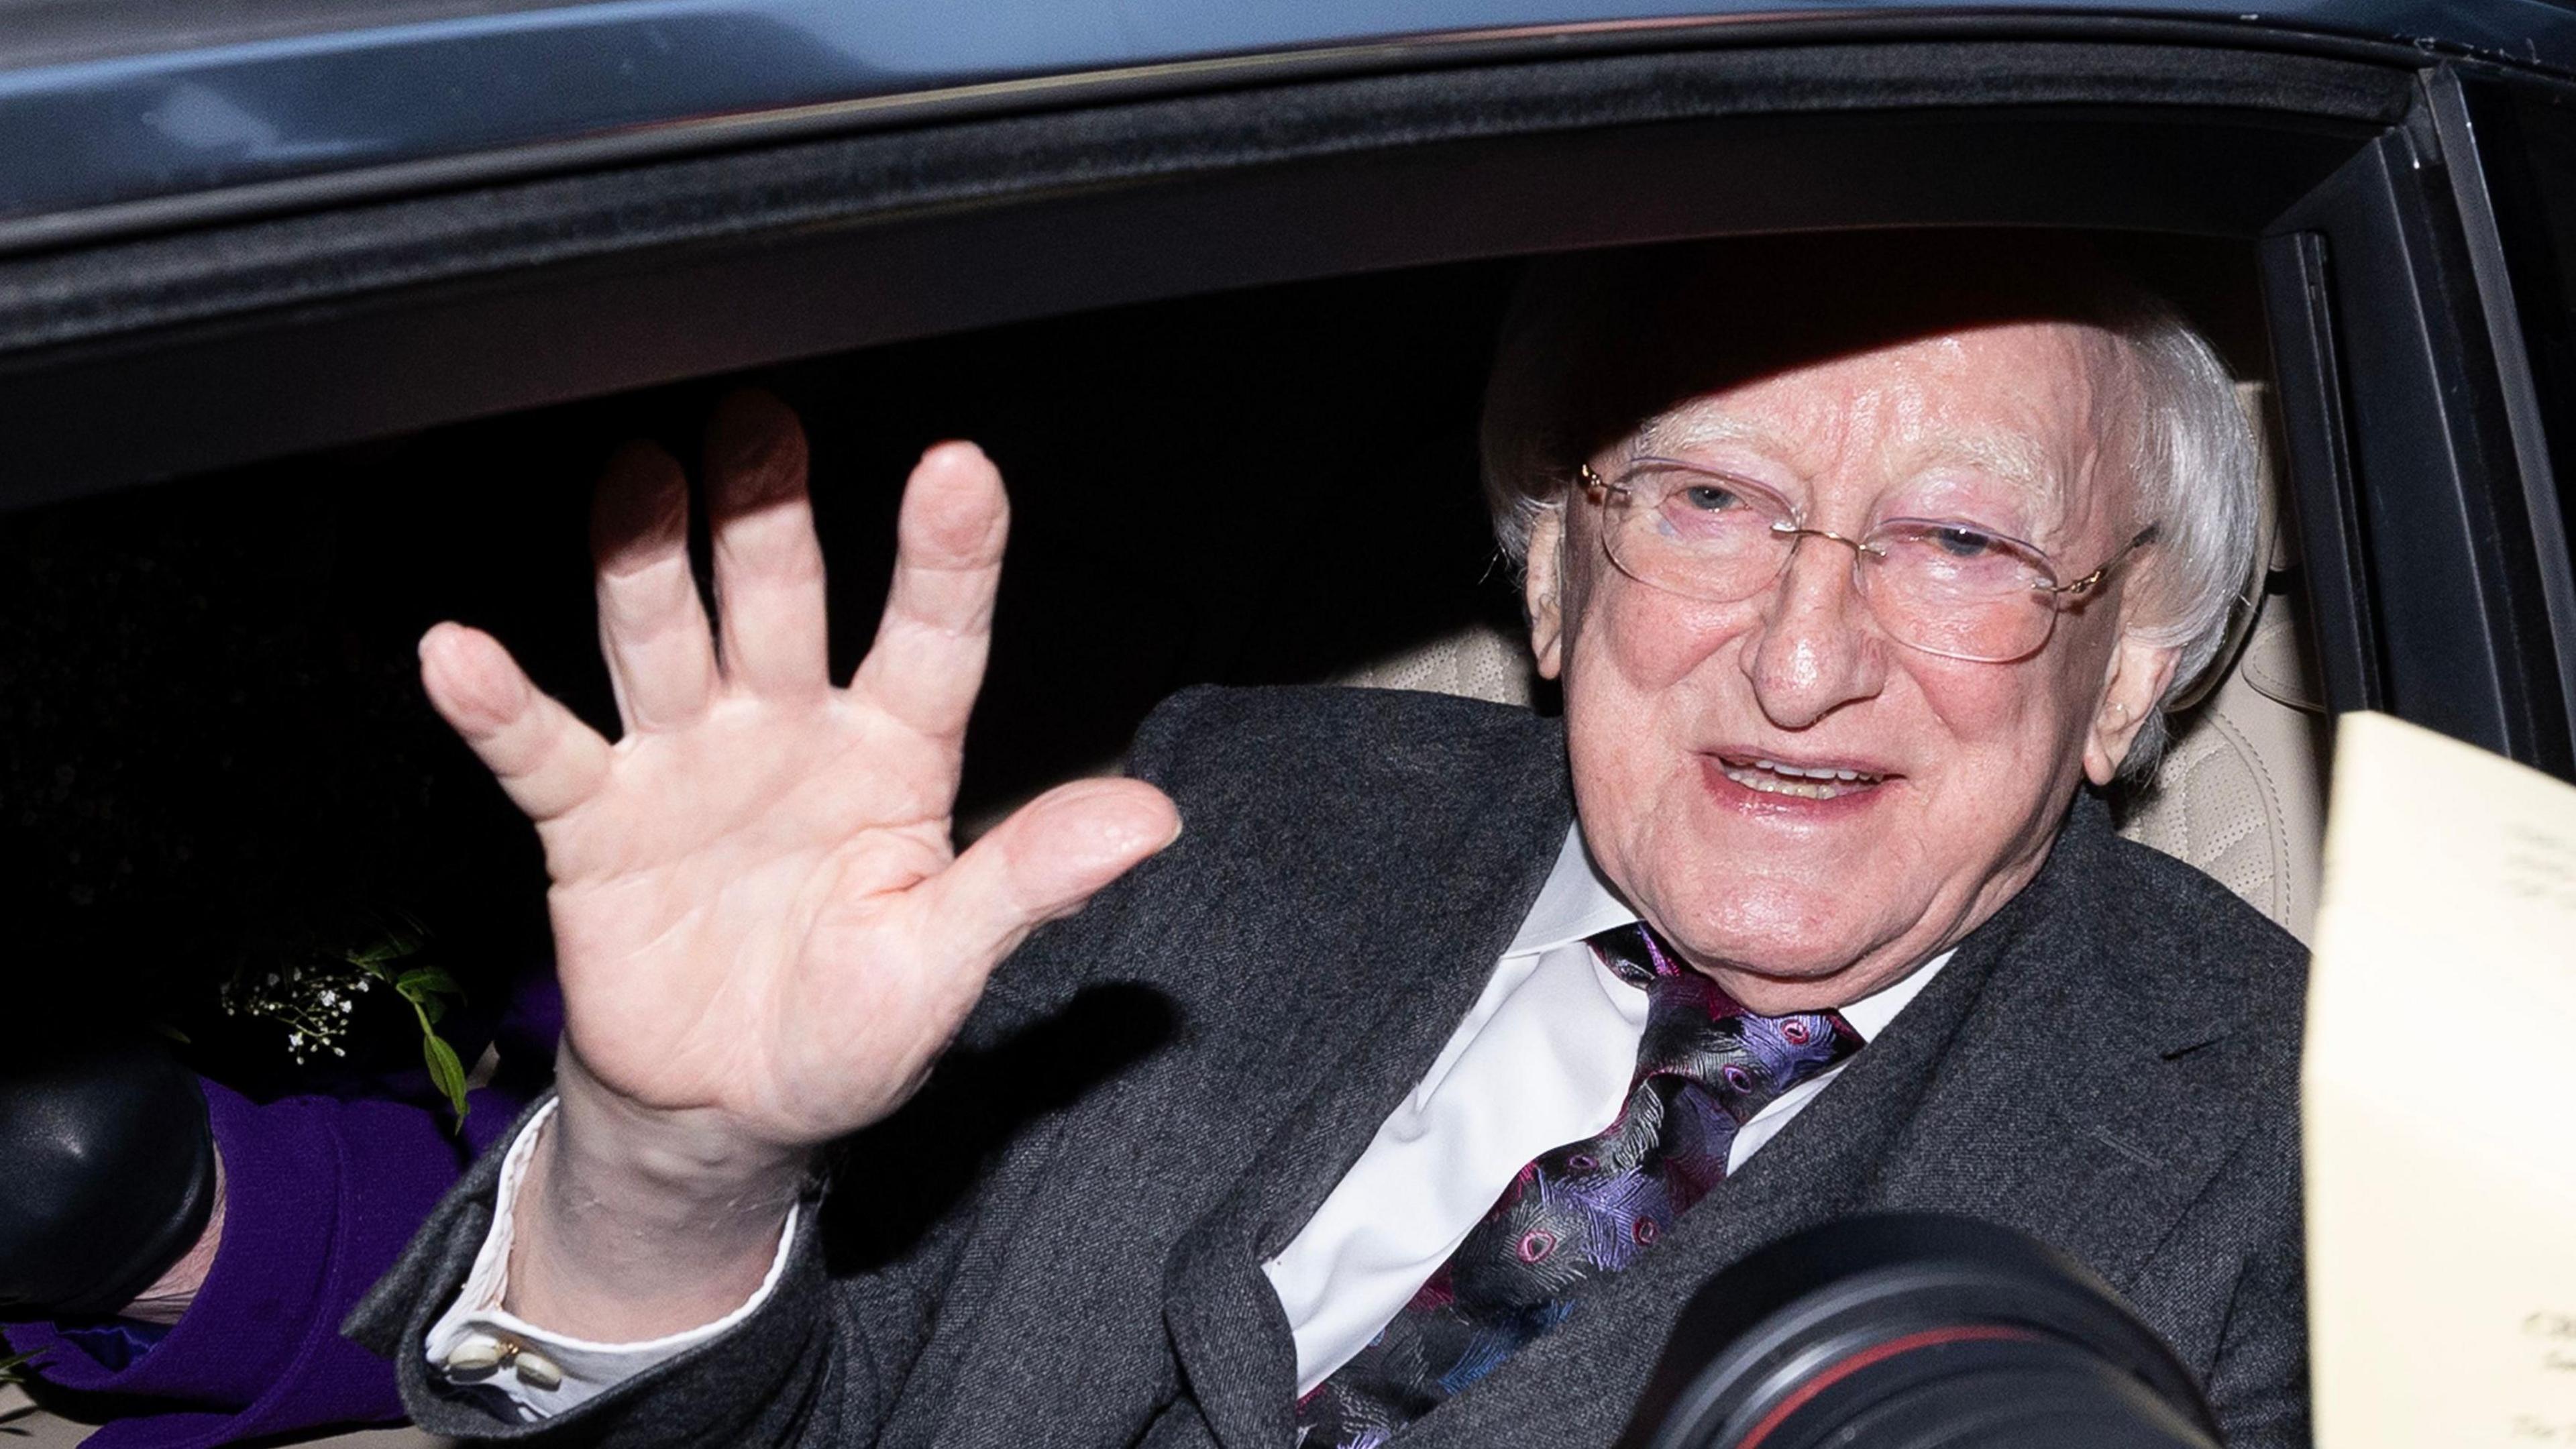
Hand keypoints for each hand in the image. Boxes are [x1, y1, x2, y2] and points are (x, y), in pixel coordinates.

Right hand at [419, 392, 1178, 1194]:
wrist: (729, 1110)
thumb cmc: (851, 1027)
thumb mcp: (946, 961)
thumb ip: (1031, 880)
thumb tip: (1149, 817)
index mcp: (895, 758)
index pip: (931, 640)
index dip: (944, 559)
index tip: (960, 469)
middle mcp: (790, 731)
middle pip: (781, 600)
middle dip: (768, 513)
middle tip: (760, 425)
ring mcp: (688, 763)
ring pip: (665, 637)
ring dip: (645, 562)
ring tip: (634, 478)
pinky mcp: (595, 820)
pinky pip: (545, 750)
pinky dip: (500, 706)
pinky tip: (459, 653)